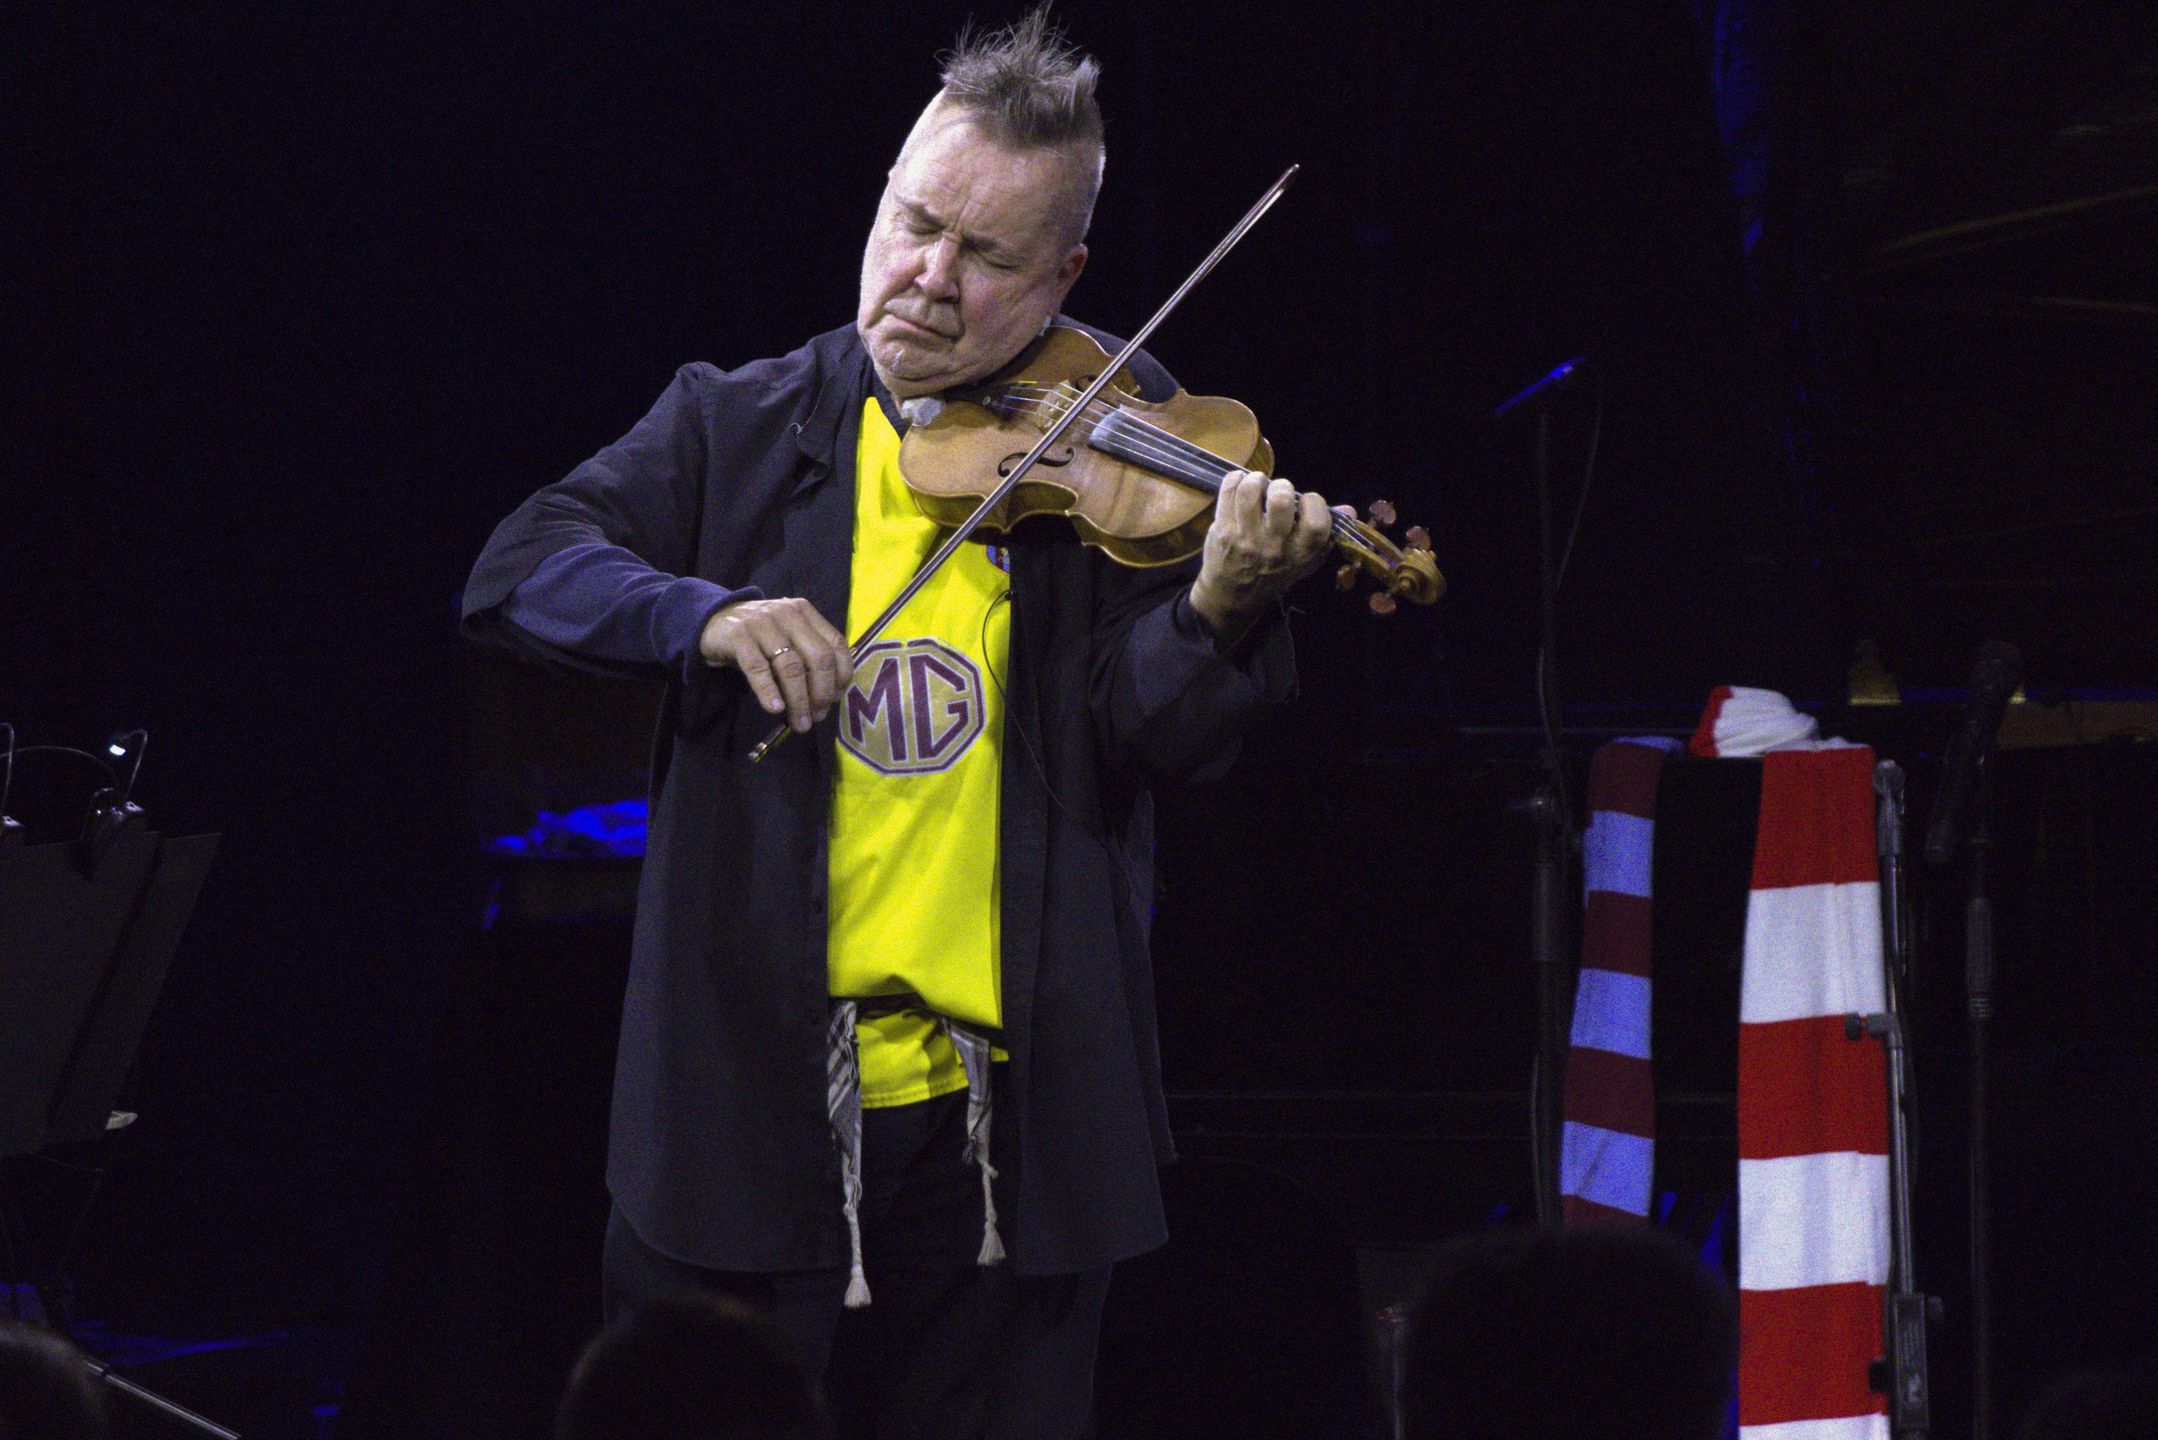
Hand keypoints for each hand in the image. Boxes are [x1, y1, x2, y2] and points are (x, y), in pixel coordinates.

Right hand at [699, 597, 853, 732]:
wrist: (713, 622)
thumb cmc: (758, 638)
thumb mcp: (787, 640)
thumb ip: (808, 660)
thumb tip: (827, 700)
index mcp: (806, 612)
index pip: (836, 645)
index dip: (840, 676)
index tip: (834, 700)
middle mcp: (788, 613)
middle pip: (818, 657)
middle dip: (822, 692)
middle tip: (817, 717)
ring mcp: (762, 623)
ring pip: (790, 666)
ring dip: (798, 700)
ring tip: (799, 723)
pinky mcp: (738, 636)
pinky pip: (758, 668)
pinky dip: (768, 691)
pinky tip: (775, 709)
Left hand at [1189, 471, 1339, 641]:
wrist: (1234, 595)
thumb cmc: (1276, 573)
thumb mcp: (1306, 561)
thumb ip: (1327, 535)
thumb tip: (1349, 509)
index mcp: (1299, 554)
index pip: (1316, 522)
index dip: (1314, 503)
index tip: (1306, 502)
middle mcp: (1273, 547)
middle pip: (1280, 500)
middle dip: (1282, 486)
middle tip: (1278, 492)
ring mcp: (1244, 538)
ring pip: (1250, 492)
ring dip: (1256, 480)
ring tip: (1258, 484)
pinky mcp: (1221, 530)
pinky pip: (1228, 492)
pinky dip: (1235, 479)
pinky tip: (1240, 484)